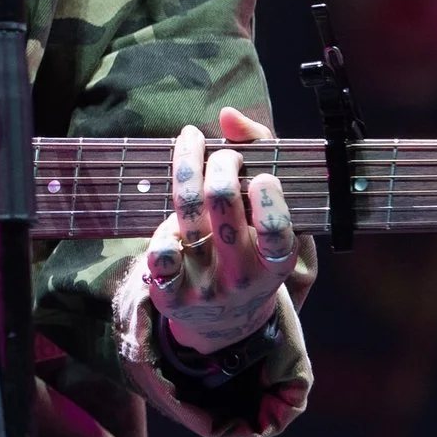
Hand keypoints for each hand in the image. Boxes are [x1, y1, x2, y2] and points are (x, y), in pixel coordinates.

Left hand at [143, 106, 301, 353]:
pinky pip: (159, 253)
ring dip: (187, 175)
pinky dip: (163, 228)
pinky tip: (173, 216)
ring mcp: (205, 287)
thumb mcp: (268, 212)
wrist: (226, 321)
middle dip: (220, 166)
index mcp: (276, 263)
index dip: (268, 202)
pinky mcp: (170, 295)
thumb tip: (228, 114)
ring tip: (192, 152)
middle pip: (222, 206)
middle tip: (223, 154)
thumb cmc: (251, 247)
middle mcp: (243, 278)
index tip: (262, 176)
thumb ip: (260, 154)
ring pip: (187, 218)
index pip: (278, 234)